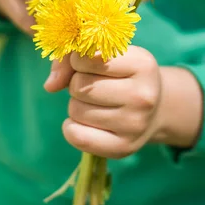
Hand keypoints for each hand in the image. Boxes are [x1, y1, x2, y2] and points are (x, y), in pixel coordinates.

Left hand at [45, 46, 163, 158]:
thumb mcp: (105, 55)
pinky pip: (77, 136)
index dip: (79, 59)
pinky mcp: (123, 148)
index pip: (89, 57)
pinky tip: (85, 121)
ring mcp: (135, 124)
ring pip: (76, 110)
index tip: (89, 62)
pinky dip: (71, 127)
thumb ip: (71, 58)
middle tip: (94, 85)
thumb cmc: (122, 75)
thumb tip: (50, 86)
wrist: (155, 108)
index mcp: (143, 64)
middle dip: (77, 83)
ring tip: (95, 102)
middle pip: (80, 86)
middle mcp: (143, 95)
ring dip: (77, 104)